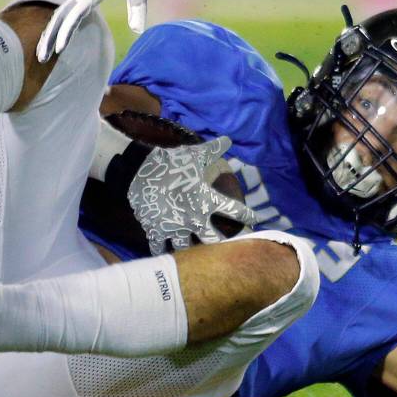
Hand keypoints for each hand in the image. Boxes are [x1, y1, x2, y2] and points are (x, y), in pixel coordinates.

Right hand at [36, 0, 149, 61]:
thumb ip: (137, 7)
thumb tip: (138, 31)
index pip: (73, 16)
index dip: (65, 33)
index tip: (58, 50)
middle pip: (59, 17)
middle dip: (49, 38)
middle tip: (41, 59)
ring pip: (59, 14)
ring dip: (50, 33)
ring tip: (43, 53)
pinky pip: (65, 11)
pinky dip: (57, 24)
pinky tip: (53, 36)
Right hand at [127, 136, 256, 254]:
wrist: (142, 172)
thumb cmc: (172, 162)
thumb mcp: (195, 153)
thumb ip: (213, 149)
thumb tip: (228, 139)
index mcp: (207, 201)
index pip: (234, 210)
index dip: (247, 215)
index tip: (255, 220)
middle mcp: (195, 219)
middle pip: (213, 240)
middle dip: (221, 246)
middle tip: (226, 251)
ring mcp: (175, 228)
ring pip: (186, 249)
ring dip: (190, 252)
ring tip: (193, 257)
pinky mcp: (155, 231)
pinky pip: (158, 248)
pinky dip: (160, 251)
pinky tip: (161, 255)